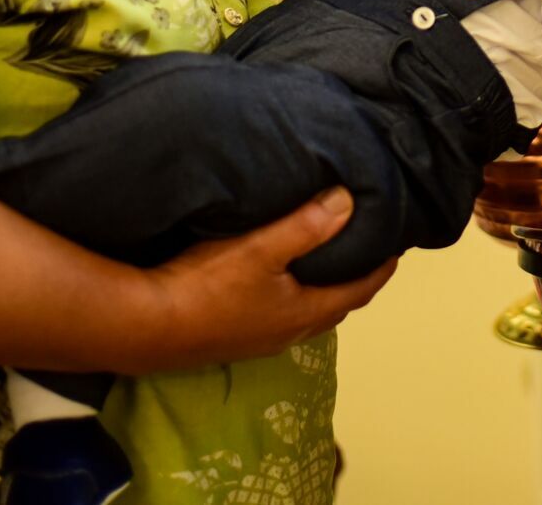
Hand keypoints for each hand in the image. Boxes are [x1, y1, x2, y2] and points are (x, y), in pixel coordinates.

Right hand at [136, 188, 396, 370]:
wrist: (144, 327)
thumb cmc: (206, 285)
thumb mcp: (260, 249)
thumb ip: (306, 225)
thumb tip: (350, 200)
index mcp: (306, 312)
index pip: (362, 288)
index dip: (382, 265)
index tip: (397, 241)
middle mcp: (290, 332)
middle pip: (338, 302)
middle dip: (356, 274)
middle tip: (365, 243)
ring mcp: (260, 340)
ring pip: (308, 310)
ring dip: (322, 285)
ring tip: (326, 254)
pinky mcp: (234, 339)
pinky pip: (281, 313)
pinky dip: (294, 293)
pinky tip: (279, 277)